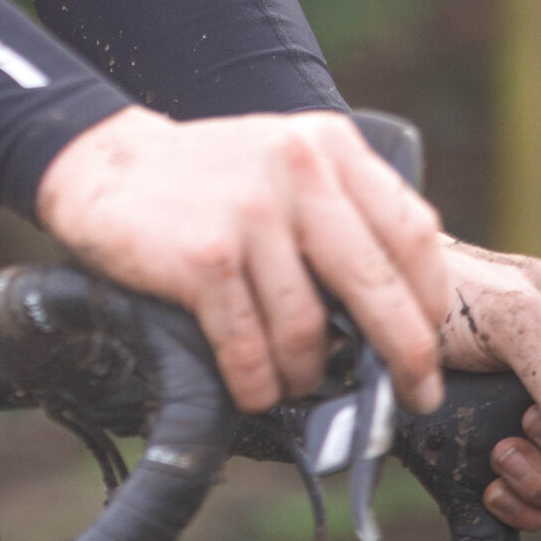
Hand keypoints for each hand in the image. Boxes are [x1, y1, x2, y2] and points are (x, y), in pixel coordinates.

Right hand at [33, 105, 448, 415]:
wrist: (110, 167)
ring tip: (294, 381)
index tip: (429, 346)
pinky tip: (254, 386)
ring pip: (309, 330)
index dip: (430, 302)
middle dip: (404, 357)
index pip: (411, 232)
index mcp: (328, 145)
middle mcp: (296, 167)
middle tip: (411, 396)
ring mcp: (250, 211)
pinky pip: (251, 349)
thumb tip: (403, 317)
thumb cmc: (213, 183)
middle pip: (376, 286)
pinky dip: (258, 384)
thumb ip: (344, 217)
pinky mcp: (205, 256)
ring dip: (307, 375)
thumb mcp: (289, 165)